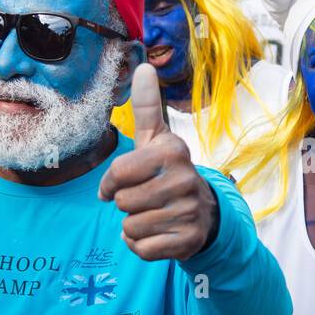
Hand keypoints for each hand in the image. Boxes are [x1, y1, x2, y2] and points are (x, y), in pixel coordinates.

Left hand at [99, 64, 218, 261]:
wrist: (204, 212)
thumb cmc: (168, 172)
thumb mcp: (158, 139)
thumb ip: (147, 105)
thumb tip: (143, 65)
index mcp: (172, 151)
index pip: (118, 173)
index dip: (110, 183)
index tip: (117, 184)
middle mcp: (184, 180)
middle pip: (123, 203)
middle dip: (126, 205)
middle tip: (146, 199)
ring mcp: (189, 211)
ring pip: (130, 227)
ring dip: (134, 226)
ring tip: (153, 215)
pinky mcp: (189, 240)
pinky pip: (142, 249)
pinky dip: (141, 245)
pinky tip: (157, 234)